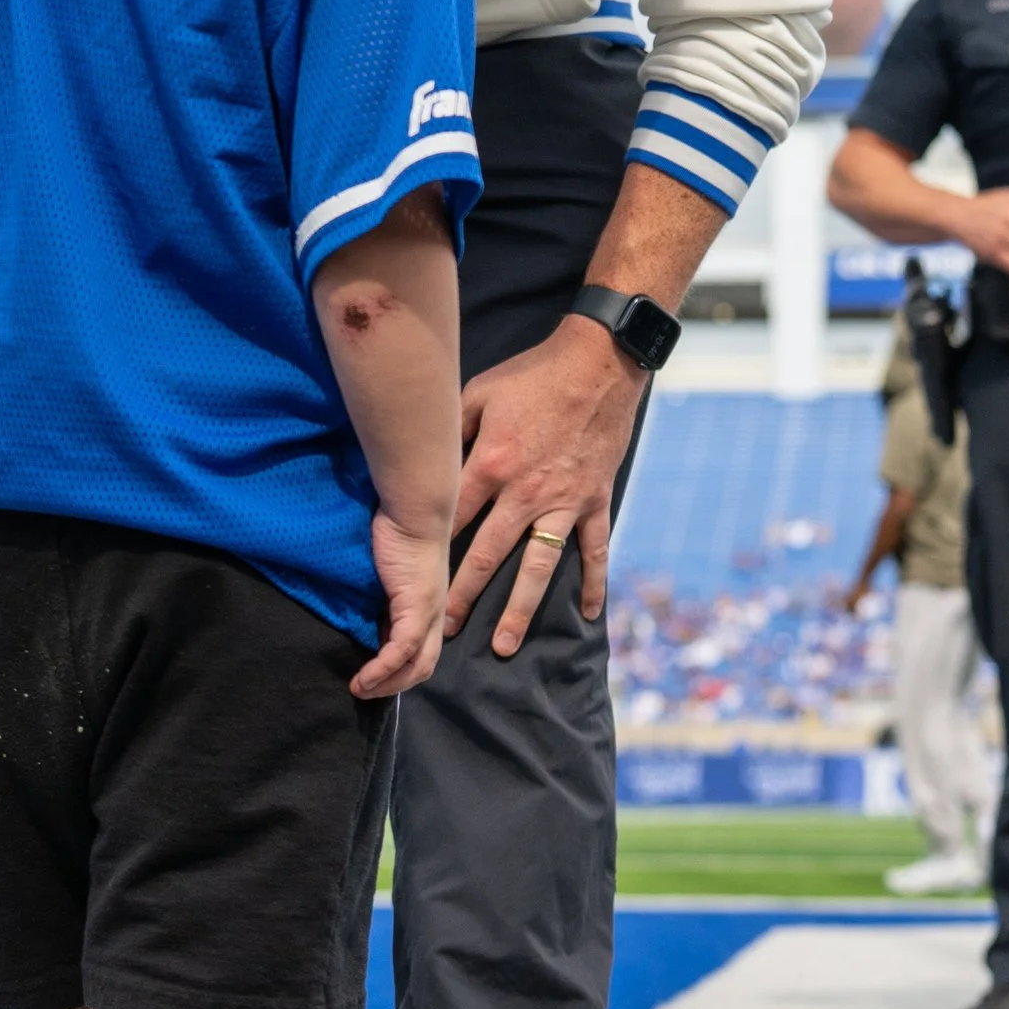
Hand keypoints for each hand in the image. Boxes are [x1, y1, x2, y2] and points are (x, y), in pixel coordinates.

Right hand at [353, 516, 449, 698]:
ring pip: (416, 666)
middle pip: (423, 667)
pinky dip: (382, 670)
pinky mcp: (418, 607)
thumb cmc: (395, 531)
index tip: (368, 677)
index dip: (397, 671)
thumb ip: (378, 595)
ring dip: (387, 685)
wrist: (413, 508)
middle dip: (394, 686)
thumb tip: (358, 611)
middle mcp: (434, 614)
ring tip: (360, 690)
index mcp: (427, 607)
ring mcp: (429, 613)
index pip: (420, 652)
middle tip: (364, 692)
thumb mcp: (384, 572)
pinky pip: (401, 650)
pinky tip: (363, 679)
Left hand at [446, 319, 643, 655]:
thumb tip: (423, 457)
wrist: (598, 363)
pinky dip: (592, 582)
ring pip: (537, 567)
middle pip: (488, 556)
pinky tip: (588, 614)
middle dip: (464, 596)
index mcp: (491, 465)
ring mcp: (563, 502)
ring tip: (505, 645)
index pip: (452, 521)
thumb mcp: (478, 392)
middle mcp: (525, 494)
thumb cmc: (532, 374)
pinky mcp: (594, 500)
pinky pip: (593, 549)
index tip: (410, 584)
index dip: (429, 554)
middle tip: (445, 632)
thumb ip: (451, 430)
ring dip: (520, 608)